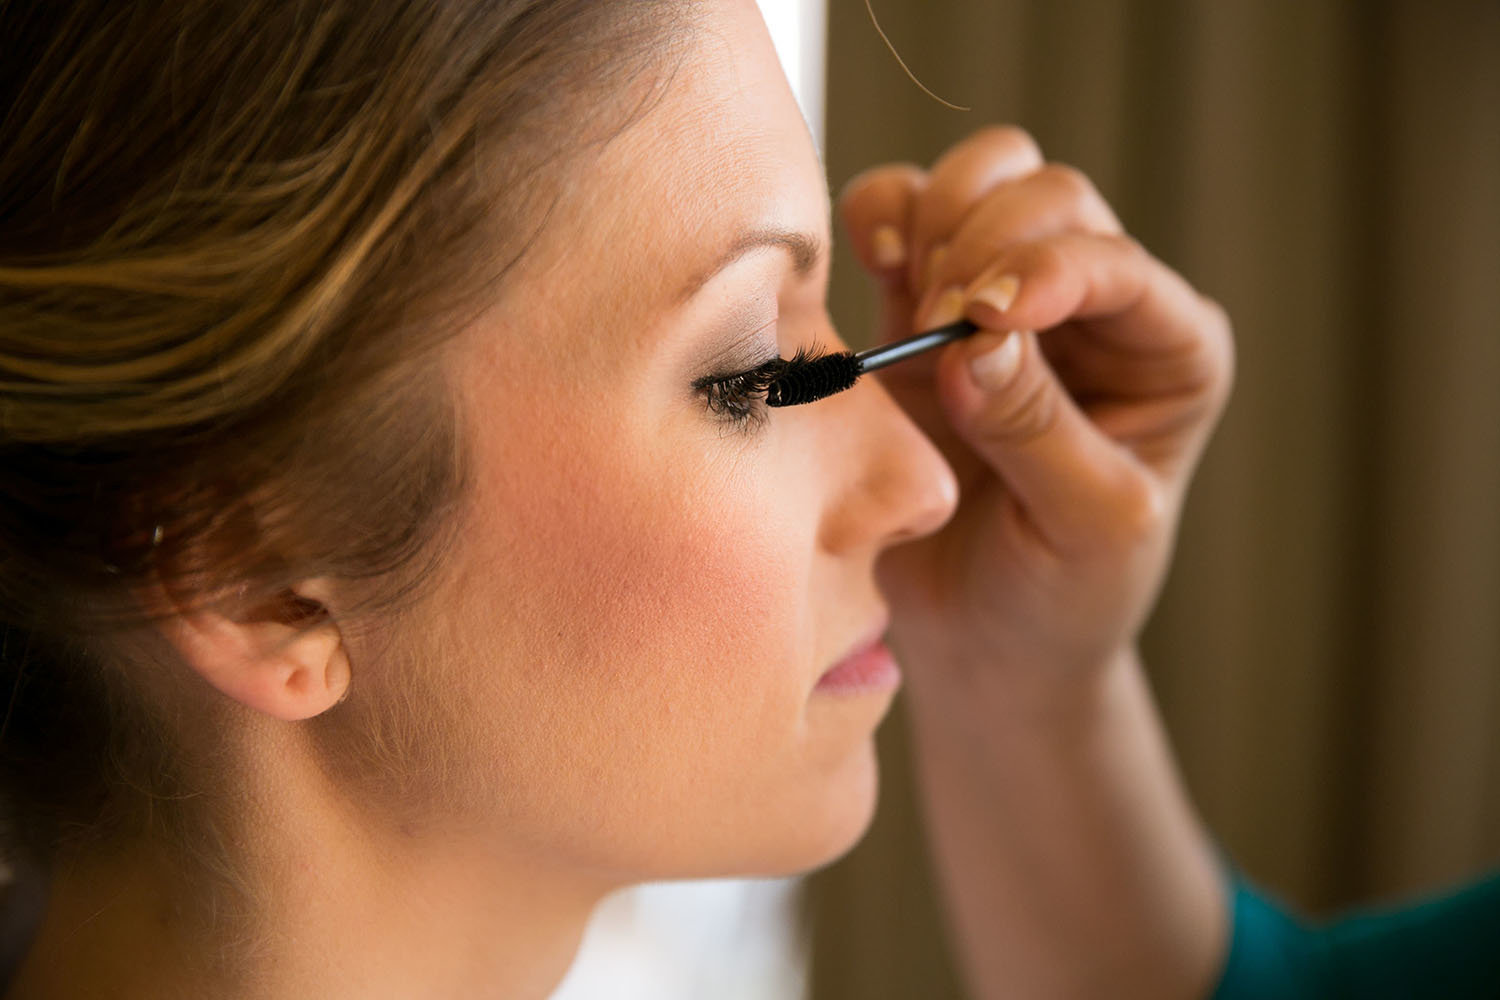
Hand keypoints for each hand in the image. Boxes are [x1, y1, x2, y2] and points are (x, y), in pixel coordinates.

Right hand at [838, 126, 1234, 692]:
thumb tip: (974, 340)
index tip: (978, 318)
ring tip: (910, 306)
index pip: (1115, 263)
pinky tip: (871, 262)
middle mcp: (1094, 310)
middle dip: (985, 245)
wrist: (983, 646)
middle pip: (1050, 198)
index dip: (1047, 270)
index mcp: (1167, 353)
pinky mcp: (918, 313)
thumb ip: (1039, 431)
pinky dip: (878, 216)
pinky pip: (901, 216)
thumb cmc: (1060, 597)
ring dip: (935, 220)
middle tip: (937, 331)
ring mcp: (1003, 302)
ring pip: (982, 181)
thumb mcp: (1084, 529)